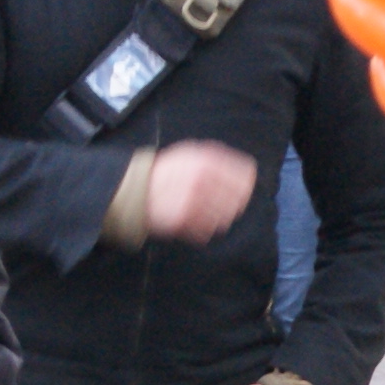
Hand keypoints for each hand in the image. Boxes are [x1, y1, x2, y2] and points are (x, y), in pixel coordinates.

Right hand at [141, 138, 258, 241]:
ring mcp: (194, 201)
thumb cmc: (167, 171)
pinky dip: (205, 229)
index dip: (246, 184)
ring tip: (207, 213)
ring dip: (221, 218)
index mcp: (207, 160)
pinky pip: (208, 231)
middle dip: (235, 204)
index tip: (243, 189)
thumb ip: (217, 158)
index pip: (245, 175)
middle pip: (239, 199)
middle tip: (224, 204)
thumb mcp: (190, 153)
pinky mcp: (184, 220)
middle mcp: (203, 179)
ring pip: (226, 218)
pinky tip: (195, 221)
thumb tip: (248, 171)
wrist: (137, 188)